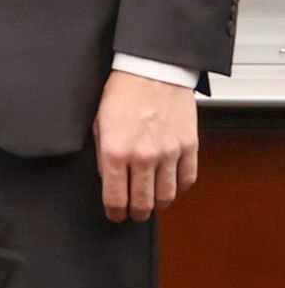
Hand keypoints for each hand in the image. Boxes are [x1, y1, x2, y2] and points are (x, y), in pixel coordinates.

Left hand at [94, 68, 197, 221]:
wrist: (152, 72)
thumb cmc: (122, 94)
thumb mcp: (98, 125)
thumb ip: (103, 156)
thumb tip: (108, 179)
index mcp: (114, 152)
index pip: (115, 198)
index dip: (114, 213)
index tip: (115, 215)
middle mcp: (142, 157)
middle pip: (142, 203)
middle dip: (136, 213)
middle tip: (134, 214)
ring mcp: (169, 153)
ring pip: (166, 196)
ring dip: (158, 204)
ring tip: (152, 203)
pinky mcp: (189, 147)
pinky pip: (187, 179)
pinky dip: (179, 188)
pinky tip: (171, 186)